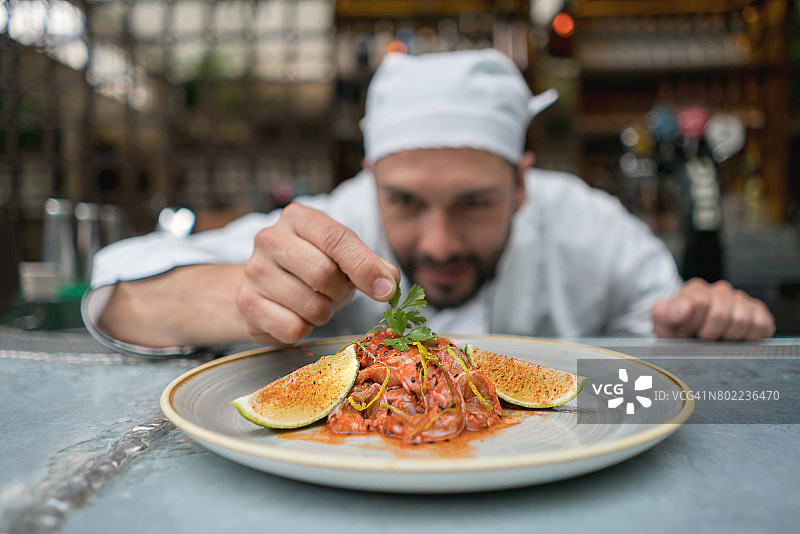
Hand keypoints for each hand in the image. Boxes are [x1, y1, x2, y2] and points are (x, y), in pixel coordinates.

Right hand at [237, 203, 399, 344]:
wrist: (265, 285)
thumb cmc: (312, 266)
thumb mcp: (342, 257)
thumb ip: (370, 265)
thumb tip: (391, 282)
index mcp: (298, 218)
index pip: (336, 238)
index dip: (365, 267)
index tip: (387, 291)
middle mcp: (270, 239)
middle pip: (322, 273)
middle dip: (341, 292)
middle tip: (337, 293)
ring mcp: (254, 271)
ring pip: (310, 306)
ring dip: (324, 313)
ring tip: (315, 302)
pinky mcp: (246, 304)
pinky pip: (292, 329)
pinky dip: (304, 329)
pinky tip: (296, 316)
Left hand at [652, 278, 774, 340]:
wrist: (692, 340)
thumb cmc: (678, 332)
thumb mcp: (662, 324)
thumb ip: (664, 313)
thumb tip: (681, 308)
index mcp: (695, 290)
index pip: (700, 301)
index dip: (693, 324)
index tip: (686, 330)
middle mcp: (719, 291)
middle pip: (722, 314)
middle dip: (709, 333)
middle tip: (701, 338)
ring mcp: (740, 301)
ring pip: (742, 320)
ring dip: (728, 337)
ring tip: (717, 339)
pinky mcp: (758, 313)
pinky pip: (761, 324)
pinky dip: (749, 337)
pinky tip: (735, 339)